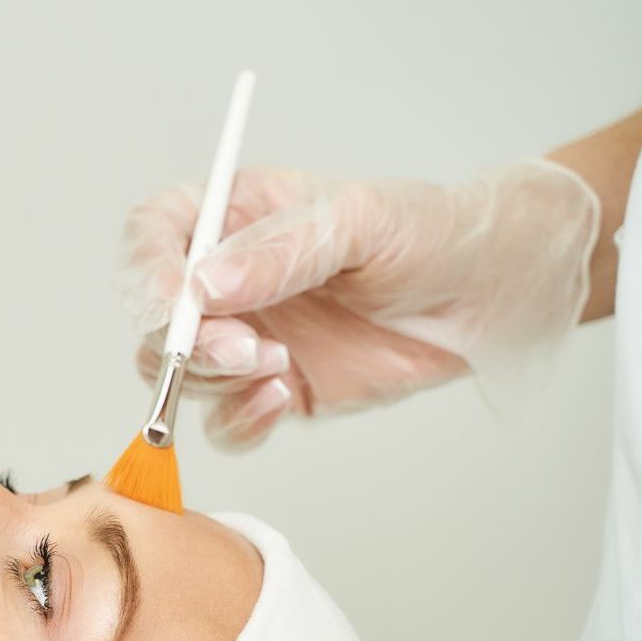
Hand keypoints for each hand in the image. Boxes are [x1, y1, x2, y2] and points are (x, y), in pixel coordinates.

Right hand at [117, 160, 599, 448]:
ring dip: (215, 379)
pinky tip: (281, 397)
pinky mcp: (276, 389)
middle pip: (157, 319)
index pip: (153, 236)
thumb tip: (204, 284)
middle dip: (186, 342)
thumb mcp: (360, 221)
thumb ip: (280, 251)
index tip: (175, 301)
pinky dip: (239, 421)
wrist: (494, 292)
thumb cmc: (433, 233)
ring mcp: (249, 338)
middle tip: (244, 349)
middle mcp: (229, 281)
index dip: (147, 271)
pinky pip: (225, 422)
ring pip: (181, 374)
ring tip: (281, 365)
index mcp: (236, 218)